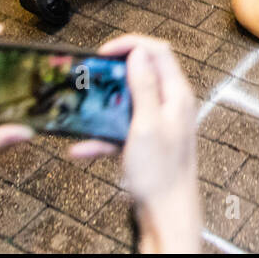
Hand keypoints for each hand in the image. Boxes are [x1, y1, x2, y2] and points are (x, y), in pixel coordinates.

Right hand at [70, 34, 200, 253]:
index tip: (103, 52)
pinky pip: (122, 128)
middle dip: (114, 73)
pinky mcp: (148, 140)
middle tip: (92, 76)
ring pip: (128, 101)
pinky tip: (82, 148)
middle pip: (142, 72)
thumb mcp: (146, 125)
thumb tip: (139, 53)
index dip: (131, 45)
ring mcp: (160, 122)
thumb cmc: (161, 174)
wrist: (166, 213)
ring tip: (84, 108)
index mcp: (176, 94)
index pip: (158, 51)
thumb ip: (144, 86)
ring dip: (105, 105)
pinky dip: (102, 135)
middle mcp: (171, 104)